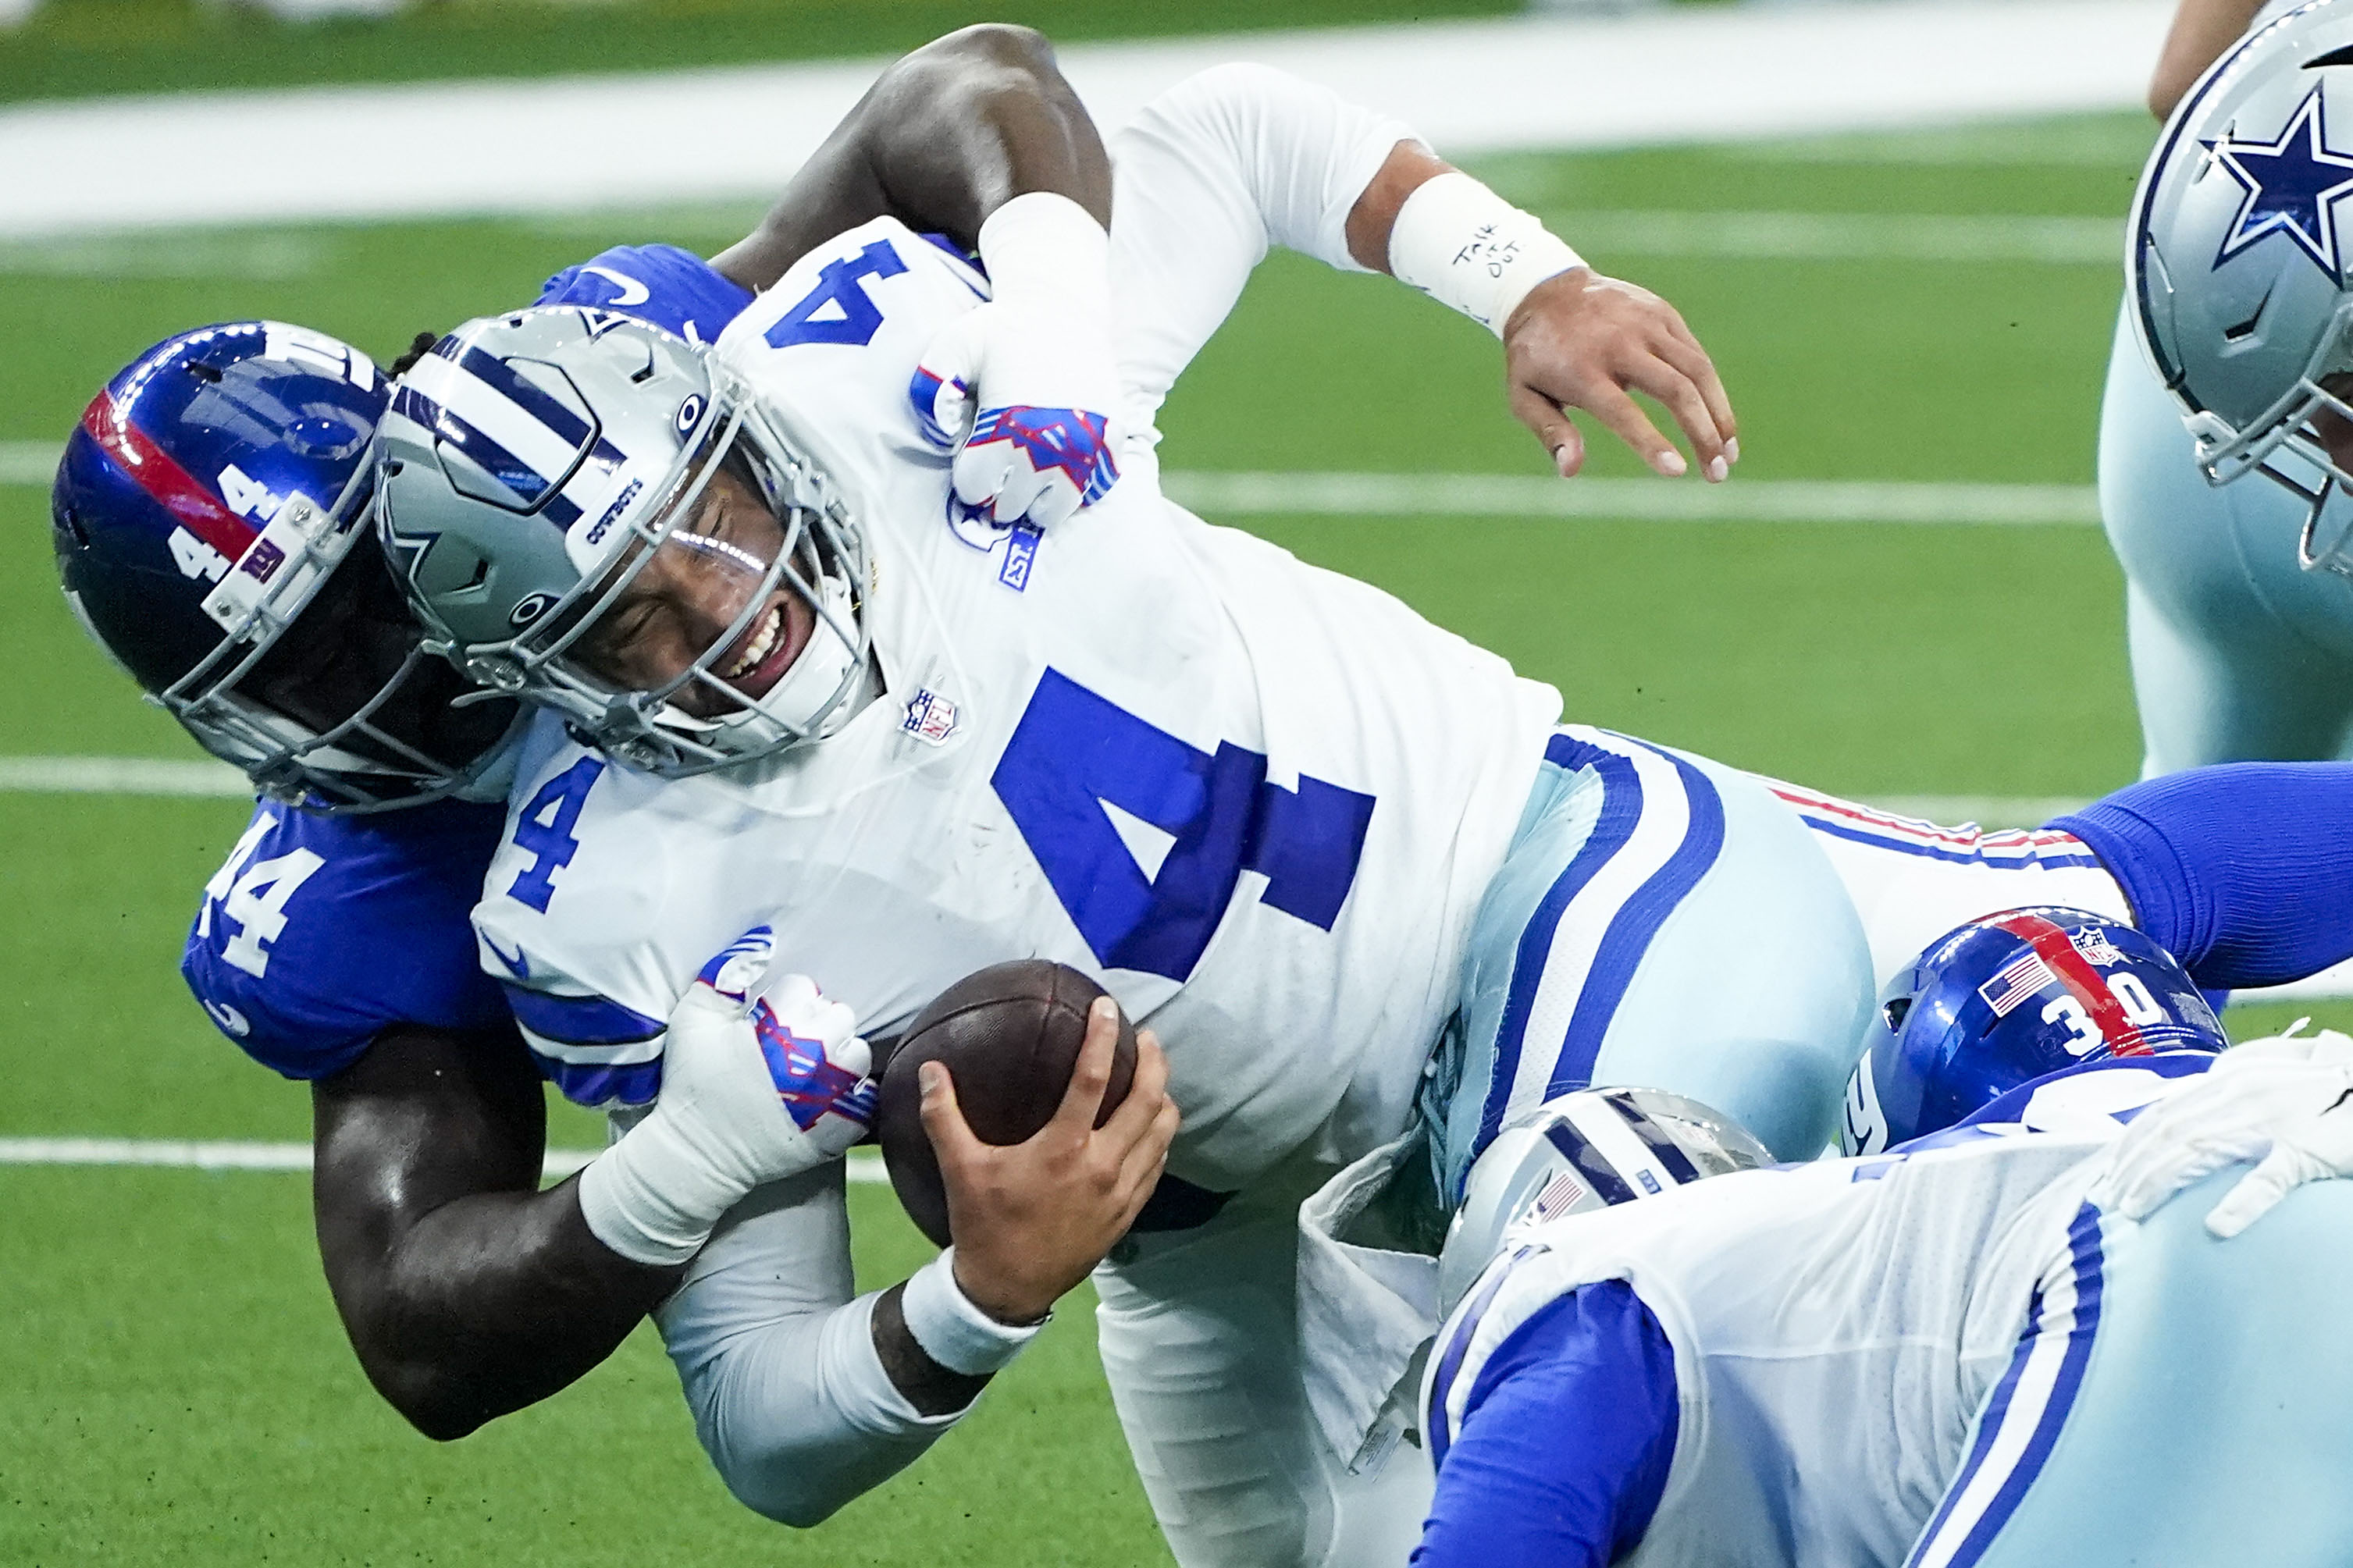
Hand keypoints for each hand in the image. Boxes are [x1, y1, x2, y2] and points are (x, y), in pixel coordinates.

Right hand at [674, 926, 877, 1181]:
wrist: (697, 1156)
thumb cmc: (691, 1085)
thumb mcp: (693, 1020)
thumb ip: (724, 974)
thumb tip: (760, 940)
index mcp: (785, 1022)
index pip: (805, 988)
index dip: (782, 1004)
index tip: (764, 1026)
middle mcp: (817, 1053)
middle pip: (839, 1015)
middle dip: (815, 1026)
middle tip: (786, 1048)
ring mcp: (833, 1092)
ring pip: (857, 1054)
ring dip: (837, 1058)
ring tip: (805, 1073)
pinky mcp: (842, 1126)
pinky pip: (864, 1097)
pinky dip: (848, 1097)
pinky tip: (818, 1100)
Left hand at [910, 303, 1119, 532]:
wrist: (1065, 309)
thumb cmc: (1006, 329)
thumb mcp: (956, 345)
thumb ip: (932, 386)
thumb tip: (941, 432)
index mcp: (1003, 430)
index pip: (975, 488)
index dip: (969, 479)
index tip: (973, 461)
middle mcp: (1045, 448)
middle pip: (1012, 507)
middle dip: (1000, 494)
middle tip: (1001, 470)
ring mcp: (1083, 450)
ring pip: (1054, 512)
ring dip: (1038, 501)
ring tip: (1030, 476)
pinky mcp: (1112, 442)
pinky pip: (1092, 490)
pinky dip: (1076, 487)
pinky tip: (1062, 466)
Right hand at [919, 996, 1177, 1323]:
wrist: (1008, 1289)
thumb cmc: (984, 1225)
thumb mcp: (960, 1168)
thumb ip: (943, 1116)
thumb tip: (930, 1070)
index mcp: (1063, 1148)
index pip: (1093, 1078)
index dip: (1104, 1037)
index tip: (1110, 1008)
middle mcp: (1101, 1166)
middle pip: (1148, 1100)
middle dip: (1154, 1062)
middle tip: (1148, 1038)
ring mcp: (1121, 1192)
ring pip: (1162, 1132)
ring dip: (1164, 1098)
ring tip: (1156, 1078)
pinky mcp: (1127, 1213)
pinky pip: (1158, 1165)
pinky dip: (1160, 1138)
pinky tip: (1152, 1128)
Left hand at [1502, 267, 1737, 482]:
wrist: (1545, 290)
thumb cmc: (1535, 358)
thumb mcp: (1524, 397)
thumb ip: (1550, 432)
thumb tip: (1571, 470)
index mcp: (1582, 371)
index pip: (1624, 412)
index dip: (1651, 442)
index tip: (1678, 471)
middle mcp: (1619, 343)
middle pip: (1675, 389)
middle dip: (1703, 434)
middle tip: (1718, 474)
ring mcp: (1645, 324)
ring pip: (1697, 371)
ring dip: (1719, 415)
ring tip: (1728, 455)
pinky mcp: (1663, 314)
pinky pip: (1696, 356)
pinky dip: (1713, 391)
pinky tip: (1720, 422)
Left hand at [2093, 1027, 2352, 1236]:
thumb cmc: (2317, 1089)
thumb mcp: (2261, 1081)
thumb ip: (2222, 1096)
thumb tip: (2180, 1120)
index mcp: (2228, 1081)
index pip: (2162, 1113)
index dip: (2128, 1144)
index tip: (2106, 1172)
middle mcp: (2240, 1096)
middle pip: (2168, 1134)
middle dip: (2131, 1168)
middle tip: (2108, 1201)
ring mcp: (2272, 1123)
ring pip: (2199, 1152)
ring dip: (2159, 1183)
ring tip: (2135, 1211)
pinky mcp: (2306, 1151)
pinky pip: (2267, 1179)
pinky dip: (2239, 1203)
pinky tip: (2215, 1226)